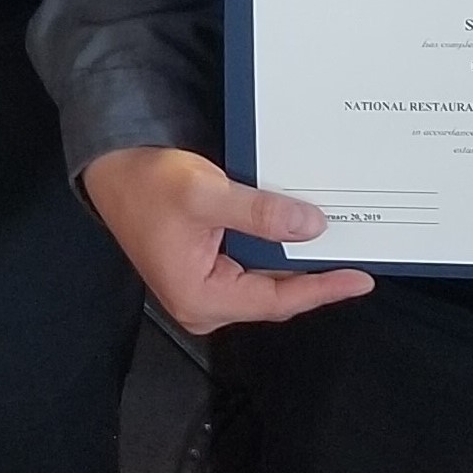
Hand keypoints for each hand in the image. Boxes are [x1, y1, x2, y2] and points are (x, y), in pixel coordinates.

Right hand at [81, 146, 373, 336]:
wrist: (111, 168)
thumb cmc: (150, 182)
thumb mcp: (206, 194)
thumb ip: (260, 214)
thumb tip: (313, 228)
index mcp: (201, 299)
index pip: (276, 301)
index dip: (322, 289)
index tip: (361, 278)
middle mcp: (203, 305)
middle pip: (273, 296)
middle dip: (314, 276)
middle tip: (359, 255)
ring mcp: (203, 289)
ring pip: (265, 281)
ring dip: (297, 261)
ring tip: (339, 245)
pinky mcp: (204, 270)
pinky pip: (251, 267)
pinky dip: (277, 251)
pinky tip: (300, 233)